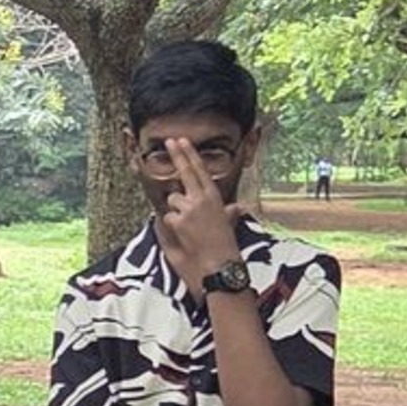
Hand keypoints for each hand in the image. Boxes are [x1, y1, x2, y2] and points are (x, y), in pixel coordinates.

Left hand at [154, 142, 247, 291]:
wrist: (220, 265)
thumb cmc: (225, 247)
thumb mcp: (229, 225)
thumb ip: (229, 213)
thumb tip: (239, 207)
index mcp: (214, 198)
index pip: (200, 171)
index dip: (190, 155)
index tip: (182, 141)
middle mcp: (202, 199)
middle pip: (185, 172)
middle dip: (177, 155)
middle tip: (170, 141)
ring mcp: (189, 208)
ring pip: (173, 201)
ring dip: (176, 212)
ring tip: (188, 228)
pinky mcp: (179, 220)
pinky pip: (167, 218)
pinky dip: (171, 227)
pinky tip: (182, 236)